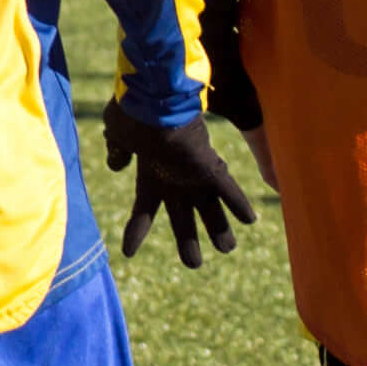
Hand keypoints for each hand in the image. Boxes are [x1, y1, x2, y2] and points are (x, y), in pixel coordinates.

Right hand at [106, 110, 258, 266]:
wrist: (152, 101)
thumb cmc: (132, 117)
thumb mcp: (118, 134)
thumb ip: (118, 150)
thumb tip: (115, 165)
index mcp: (150, 176)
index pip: (143, 212)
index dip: (136, 233)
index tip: (128, 254)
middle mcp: (174, 180)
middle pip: (183, 219)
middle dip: (189, 240)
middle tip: (194, 264)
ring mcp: (192, 176)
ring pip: (210, 210)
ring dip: (219, 229)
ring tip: (228, 249)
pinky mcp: (210, 167)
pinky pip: (229, 191)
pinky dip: (239, 205)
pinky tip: (251, 220)